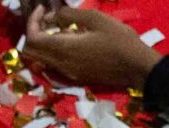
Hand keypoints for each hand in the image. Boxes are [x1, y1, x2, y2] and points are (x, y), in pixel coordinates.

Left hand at [20, 2, 160, 89]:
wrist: (137, 68)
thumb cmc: (119, 40)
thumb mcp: (94, 18)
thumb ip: (67, 15)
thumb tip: (51, 17)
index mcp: (63, 49)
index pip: (31, 38)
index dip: (32, 21)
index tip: (44, 8)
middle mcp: (61, 65)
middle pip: (31, 52)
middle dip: (34, 32)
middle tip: (48, 18)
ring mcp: (68, 74)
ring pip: (41, 60)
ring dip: (44, 43)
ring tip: (59, 28)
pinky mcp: (76, 78)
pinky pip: (54, 65)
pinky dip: (53, 52)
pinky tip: (70, 41)